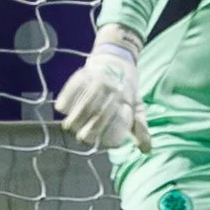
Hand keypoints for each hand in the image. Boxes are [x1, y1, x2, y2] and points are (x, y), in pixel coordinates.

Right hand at [53, 26, 150, 151]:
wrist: (118, 58)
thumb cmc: (126, 87)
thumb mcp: (136, 106)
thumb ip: (140, 128)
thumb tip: (146, 151)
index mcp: (124, 98)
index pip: (113, 120)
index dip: (104, 133)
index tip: (99, 142)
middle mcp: (111, 89)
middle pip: (97, 113)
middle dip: (88, 129)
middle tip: (82, 137)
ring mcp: (97, 80)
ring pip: (83, 103)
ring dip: (75, 117)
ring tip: (71, 126)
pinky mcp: (83, 73)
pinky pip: (72, 87)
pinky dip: (66, 99)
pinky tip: (63, 108)